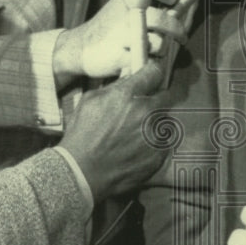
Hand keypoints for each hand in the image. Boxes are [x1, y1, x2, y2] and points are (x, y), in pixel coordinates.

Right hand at [53, 0, 185, 83]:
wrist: (79, 48)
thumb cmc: (108, 27)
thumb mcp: (121, 6)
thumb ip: (146, 2)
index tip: (173, 1)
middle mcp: (125, 14)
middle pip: (162, 20)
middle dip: (177, 29)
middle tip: (181, 36)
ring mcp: (123, 35)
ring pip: (158, 42)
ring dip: (162, 47)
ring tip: (156, 48)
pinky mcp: (122, 56)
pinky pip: (148, 60)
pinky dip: (149, 61)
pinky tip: (142, 58)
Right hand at [58, 62, 169, 200]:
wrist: (82, 172)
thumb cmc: (81, 135)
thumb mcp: (90, 101)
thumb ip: (114, 87)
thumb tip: (130, 78)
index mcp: (127, 95)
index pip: (154, 72)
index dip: (152, 73)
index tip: (151, 76)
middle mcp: (146, 111)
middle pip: (164, 96)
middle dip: (153, 100)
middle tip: (139, 111)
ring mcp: (155, 133)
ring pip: (163, 120)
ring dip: (153, 123)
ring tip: (134, 135)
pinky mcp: (159, 153)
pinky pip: (163, 141)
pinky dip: (153, 143)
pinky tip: (136, 149)